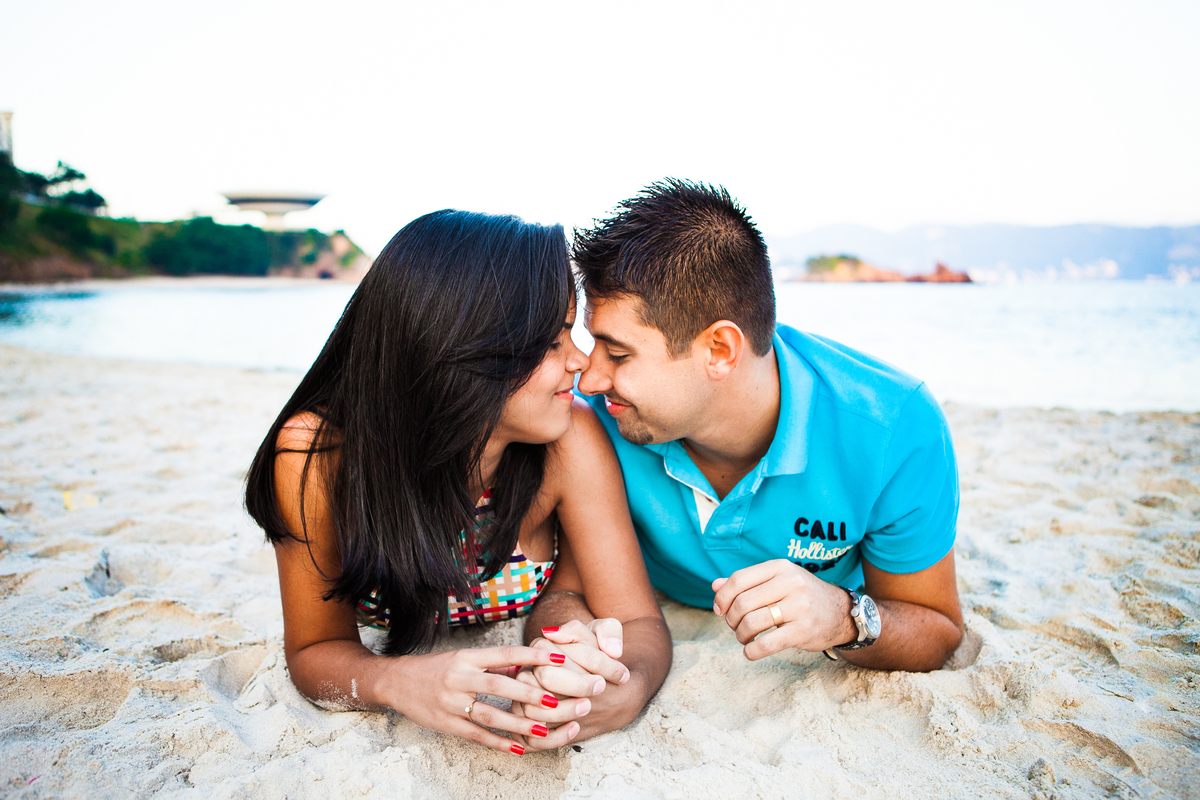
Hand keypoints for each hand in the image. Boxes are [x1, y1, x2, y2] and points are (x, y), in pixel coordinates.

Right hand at [381, 645, 567, 753]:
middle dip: (527, 694)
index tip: (558, 659)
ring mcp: (451, 702)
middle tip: (554, 700)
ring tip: (542, 730)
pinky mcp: (445, 723)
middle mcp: (460, 678)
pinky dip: (497, 743)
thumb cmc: (435, 668)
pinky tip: (517, 748)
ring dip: (517, 724)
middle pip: (498, 686)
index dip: (532, 657)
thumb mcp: (463, 658)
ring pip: (488, 715)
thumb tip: (523, 665)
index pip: (505, 654)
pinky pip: (475, 735)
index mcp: (467, 658)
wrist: (397, 682)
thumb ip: (492, 663)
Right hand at [509, 619, 631, 751]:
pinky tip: (576, 727)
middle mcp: (527, 672)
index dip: (597, 663)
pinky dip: (555, 735)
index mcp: (542, 648)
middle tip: (601, 688)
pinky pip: (532, 737)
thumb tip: (611, 649)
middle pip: (546, 677)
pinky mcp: (526, 727)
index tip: (621, 674)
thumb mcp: (604, 633)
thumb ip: (609, 631)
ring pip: (534, 709)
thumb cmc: (596, 655)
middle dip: (577, 685)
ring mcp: (523, 701)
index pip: (561, 652)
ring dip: (564, 711)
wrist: (596, 681)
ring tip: (588, 706)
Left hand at [711, 559, 855, 659]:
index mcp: (780, 567)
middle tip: (735, 627)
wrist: (840, 613)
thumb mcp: (777, 581)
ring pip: (752, 622)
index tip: (719, 610)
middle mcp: (790, 583)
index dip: (722, 597)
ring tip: (745, 638)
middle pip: (742, 602)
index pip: (739, 579)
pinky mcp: (804, 630)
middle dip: (732, 619)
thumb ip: (747, 582)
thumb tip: (715, 586)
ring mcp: (799, 606)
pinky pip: (767, 643)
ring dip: (741, 635)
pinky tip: (750, 652)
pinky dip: (752, 651)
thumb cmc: (801, 596)